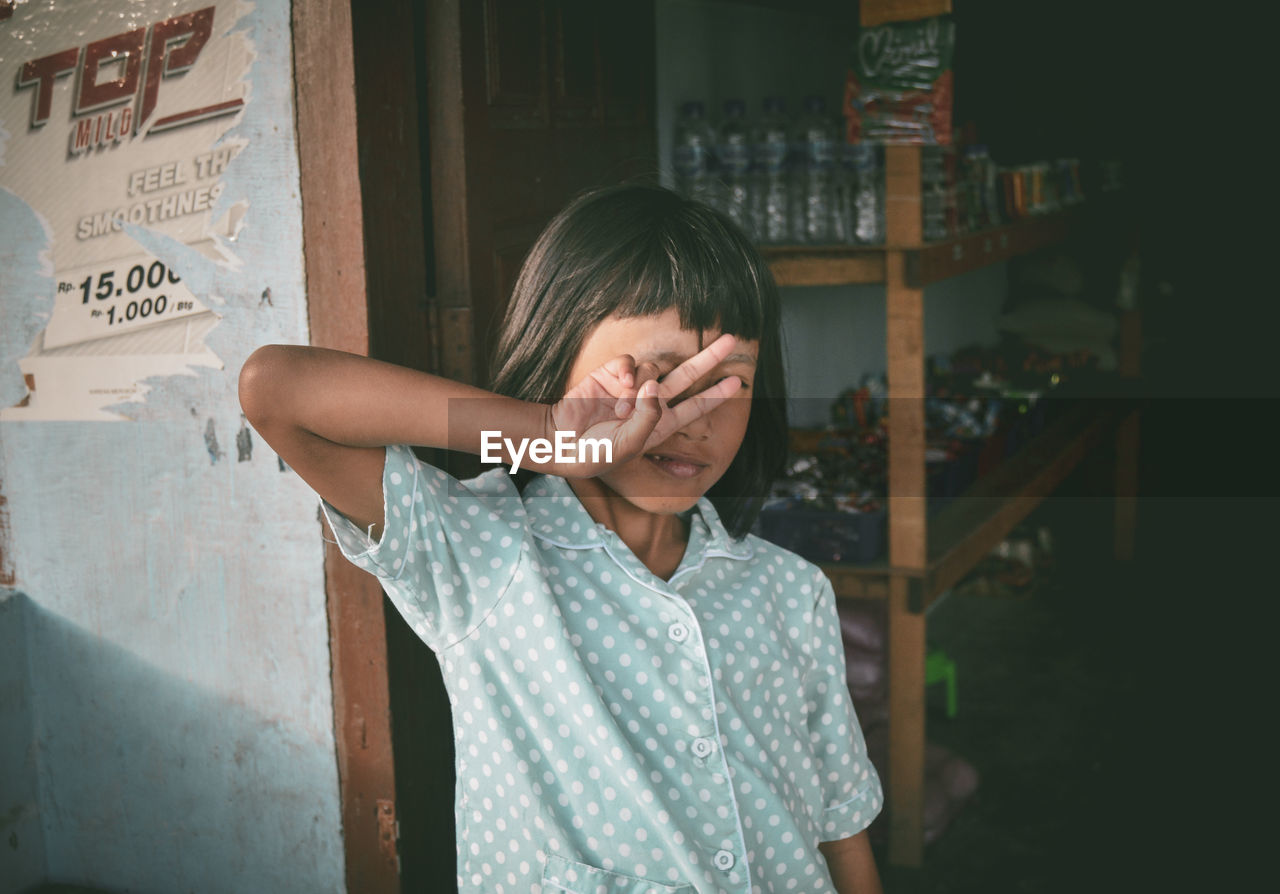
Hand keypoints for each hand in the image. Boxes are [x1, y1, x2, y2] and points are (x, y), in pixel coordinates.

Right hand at [545, 333, 743, 476]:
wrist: (559, 441)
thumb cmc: (595, 453)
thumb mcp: (629, 445)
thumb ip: (648, 417)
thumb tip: (656, 385)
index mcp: (659, 425)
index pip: (694, 407)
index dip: (716, 395)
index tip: (738, 382)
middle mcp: (649, 403)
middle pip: (686, 375)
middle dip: (708, 359)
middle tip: (730, 341)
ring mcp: (630, 387)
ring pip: (654, 367)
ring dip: (641, 385)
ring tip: (621, 408)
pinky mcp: (610, 374)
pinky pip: (629, 361)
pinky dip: (627, 368)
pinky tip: (620, 382)